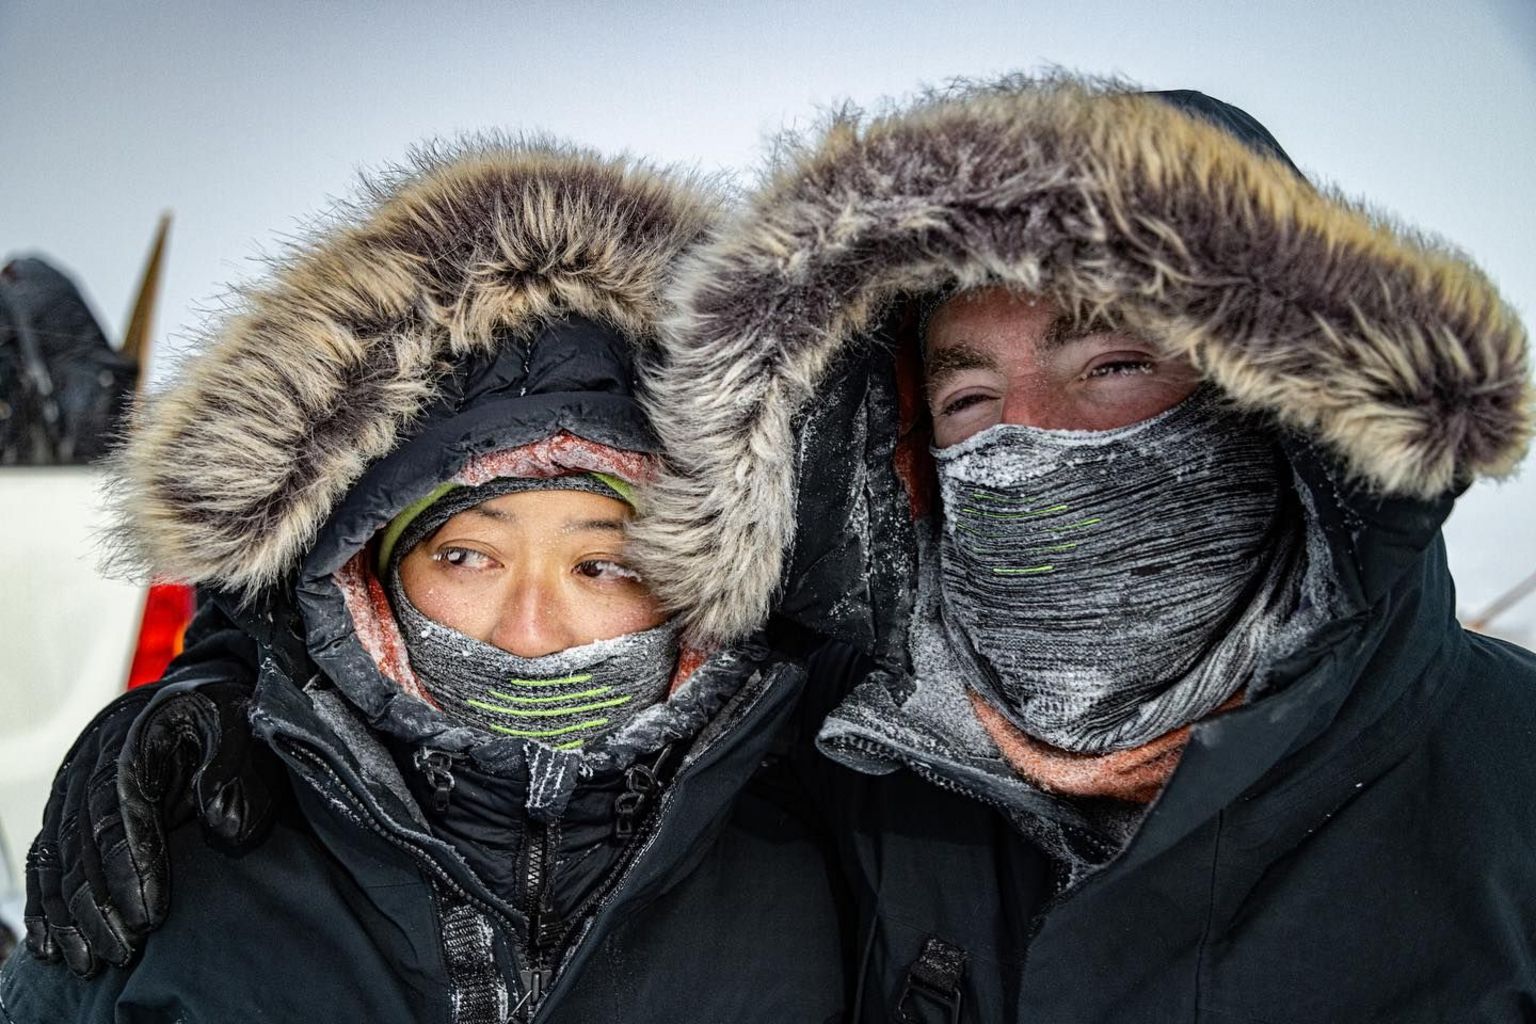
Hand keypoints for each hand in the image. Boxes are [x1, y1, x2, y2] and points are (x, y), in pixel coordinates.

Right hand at [24, 677, 272, 976]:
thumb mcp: (239, 725)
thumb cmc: (222, 714)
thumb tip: (224, 825)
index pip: (122, 809)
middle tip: (124, 949)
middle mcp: (90, 765)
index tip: (150, 913)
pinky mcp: (66, 808)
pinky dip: (45, 904)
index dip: (131, 865)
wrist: (194, 691)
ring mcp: (72, 787)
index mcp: (133, 741)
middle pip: (84, 842)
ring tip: (90, 961)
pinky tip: (50, 945)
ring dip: (69, 914)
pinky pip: (45, 859)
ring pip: (57, 857)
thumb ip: (233, 769)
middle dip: (101, 902)